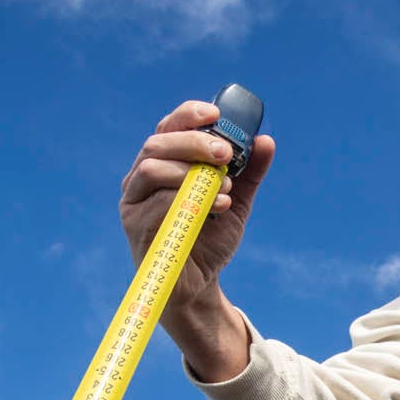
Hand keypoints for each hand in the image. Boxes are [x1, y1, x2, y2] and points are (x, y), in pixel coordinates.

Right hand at [117, 100, 275, 379]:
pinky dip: (190, 200)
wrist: (198, 286)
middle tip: (225, 153)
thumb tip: (265, 141)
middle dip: (194, 142)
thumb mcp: (236, 202)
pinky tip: (218, 207)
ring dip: (190, 170)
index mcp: (163, 164)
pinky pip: (157, 203)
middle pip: (157, 143)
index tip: (216, 114)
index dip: (188, 115)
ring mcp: (134, 202)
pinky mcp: (135, 226)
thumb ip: (249, 173)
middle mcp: (141, 179)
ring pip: (152, 169)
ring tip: (225, 186)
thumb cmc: (210, 240)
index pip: (168, 127)